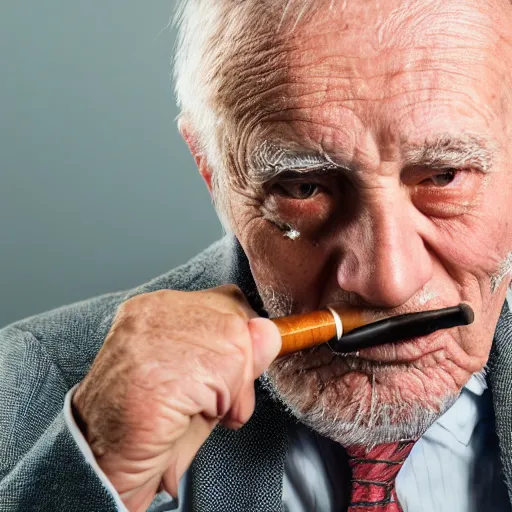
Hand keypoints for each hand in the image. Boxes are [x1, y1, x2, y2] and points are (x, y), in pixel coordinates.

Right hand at [72, 285, 280, 511]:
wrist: (98, 462)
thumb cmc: (148, 421)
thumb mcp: (199, 377)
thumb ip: (237, 353)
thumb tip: (271, 333)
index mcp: (155, 308)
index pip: (226, 301)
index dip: (238, 342)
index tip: (227, 374)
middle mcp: (154, 311)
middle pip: (236, 320)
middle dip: (239, 367)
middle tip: (214, 402)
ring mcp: (155, 335)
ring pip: (237, 347)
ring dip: (232, 390)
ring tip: (200, 411)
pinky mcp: (163, 366)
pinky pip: (228, 375)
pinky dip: (224, 405)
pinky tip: (193, 416)